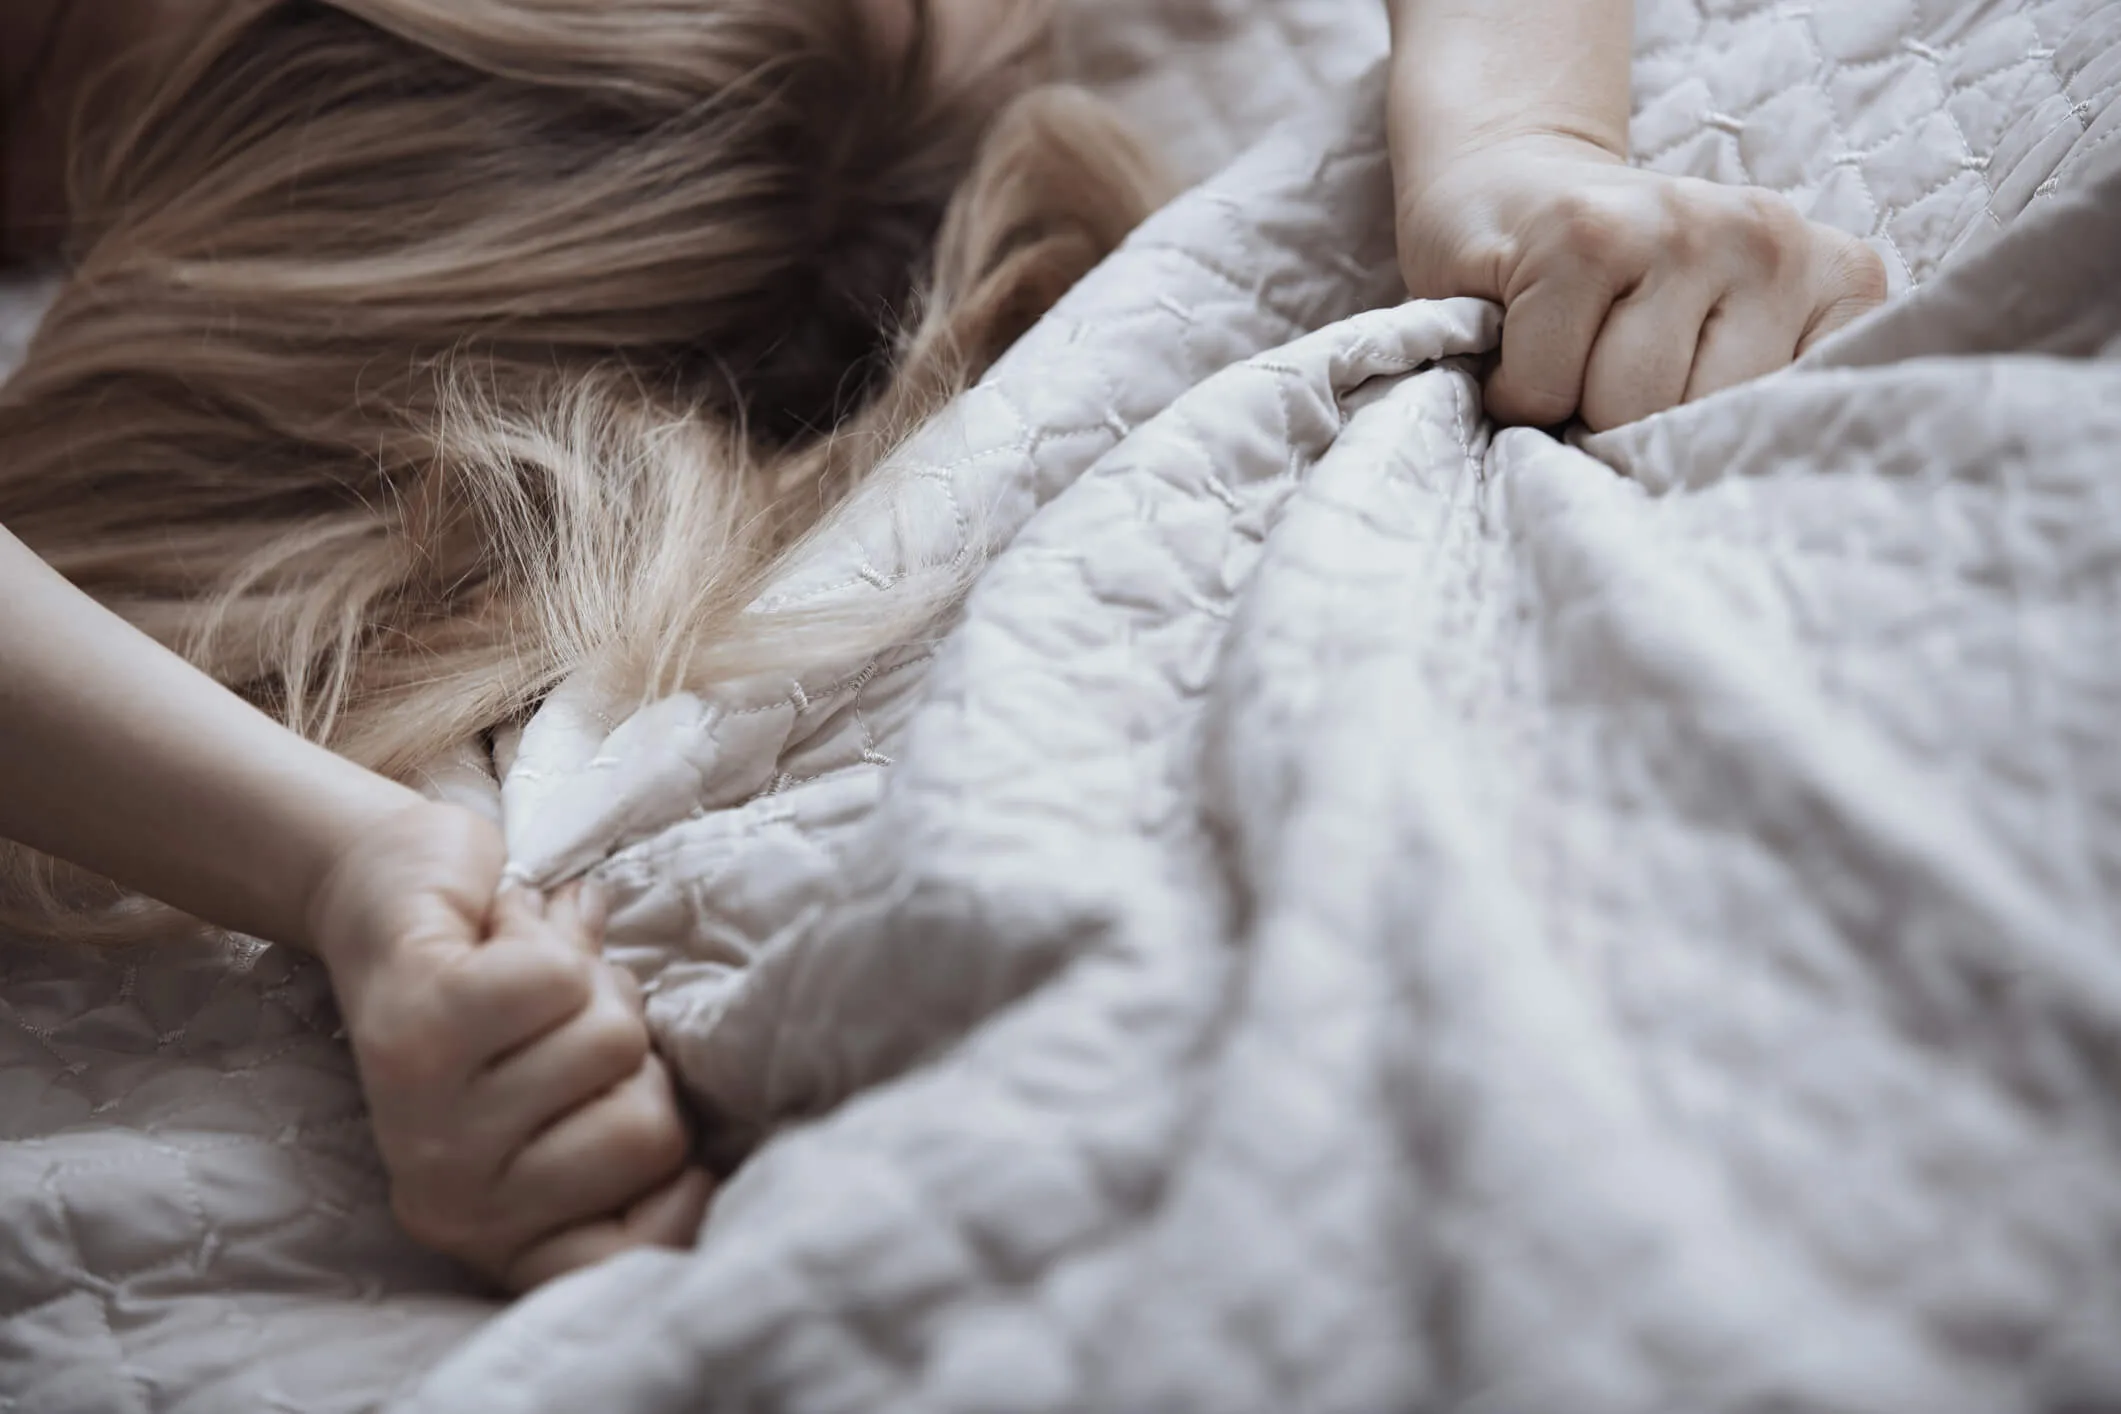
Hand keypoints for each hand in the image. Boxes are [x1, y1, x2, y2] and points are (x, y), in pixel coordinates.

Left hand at [307, 800, 713, 1292]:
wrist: (381, 889)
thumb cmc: (506, 997)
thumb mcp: (585, 1089)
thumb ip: (642, 1128)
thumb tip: (706, 1181)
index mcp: (495, 1227)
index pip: (638, 1253)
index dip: (685, 1190)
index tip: (662, 1124)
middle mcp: (451, 1199)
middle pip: (652, 1131)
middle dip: (635, 1046)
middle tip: (565, 1018)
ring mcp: (427, 1122)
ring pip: (612, 1042)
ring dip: (589, 979)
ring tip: (531, 971)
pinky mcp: (416, 1033)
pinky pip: (558, 979)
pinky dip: (548, 929)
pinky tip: (500, 929)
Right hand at [1394, 133, 1887, 430]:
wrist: (1505, 191)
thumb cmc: (1623, 304)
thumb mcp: (1737, 353)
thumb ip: (1768, 403)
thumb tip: (1737, 486)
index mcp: (1835, 278)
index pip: (1798, 427)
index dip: (1717, 453)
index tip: (1686, 420)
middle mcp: (1773, 239)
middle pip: (1704, 425)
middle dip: (1639, 428)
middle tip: (1614, 383)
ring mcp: (1683, 222)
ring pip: (1627, 407)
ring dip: (1573, 408)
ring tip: (1572, 359)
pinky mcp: (1586, 231)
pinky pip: (1548, 384)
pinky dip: (1517, 388)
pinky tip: (1526, 342)